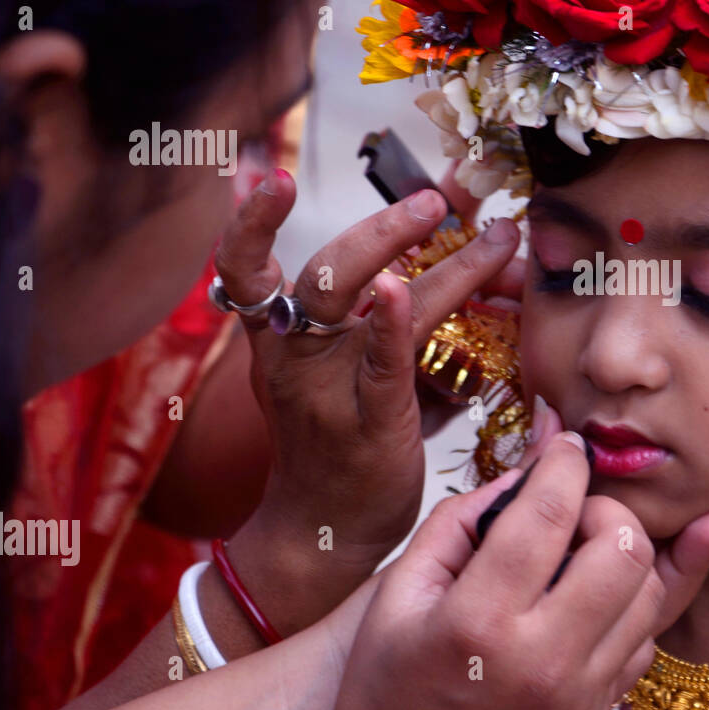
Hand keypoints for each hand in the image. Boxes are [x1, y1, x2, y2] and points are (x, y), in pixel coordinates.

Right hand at [212, 167, 521, 632]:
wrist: (325, 533)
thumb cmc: (339, 444)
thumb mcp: (344, 372)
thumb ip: (386, 318)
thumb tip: (446, 260)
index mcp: (282, 339)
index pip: (249, 269)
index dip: (252, 223)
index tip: (270, 176)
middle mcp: (297, 355)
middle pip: (322, 274)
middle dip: (377, 229)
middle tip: (434, 199)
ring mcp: (330, 388)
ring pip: (356, 306)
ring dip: (404, 255)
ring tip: (458, 217)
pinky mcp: (370, 423)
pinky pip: (380, 366)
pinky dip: (388, 325)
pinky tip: (399, 291)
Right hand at [334, 404, 708, 709]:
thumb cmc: (390, 688)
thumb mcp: (399, 597)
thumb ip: (457, 522)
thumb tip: (524, 473)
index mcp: (480, 623)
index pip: (548, 513)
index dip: (564, 461)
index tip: (565, 446)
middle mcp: (543, 660)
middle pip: (622, 548)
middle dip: (605, 509)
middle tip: (573, 510)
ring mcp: (581, 693)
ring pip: (648, 591)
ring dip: (623, 555)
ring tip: (579, 552)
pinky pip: (647, 641)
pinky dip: (630, 606)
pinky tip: (597, 592)